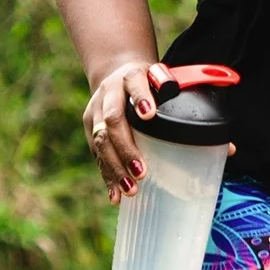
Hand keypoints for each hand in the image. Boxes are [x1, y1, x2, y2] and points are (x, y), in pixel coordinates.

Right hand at [82, 59, 164, 202]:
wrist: (114, 73)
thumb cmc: (146, 80)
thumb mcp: (158, 75)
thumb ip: (169, 85)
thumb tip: (179, 95)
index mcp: (129, 76)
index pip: (134, 85)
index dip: (141, 98)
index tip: (149, 114)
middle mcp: (107, 93)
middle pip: (112, 121)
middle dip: (126, 148)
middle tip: (141, 171)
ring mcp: (95, 112)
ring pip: (101, 141)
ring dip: (115, 168)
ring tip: (131, 189)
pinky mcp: (90, 129)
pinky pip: (97, 155)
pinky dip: (107, 176)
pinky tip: (115, 196)